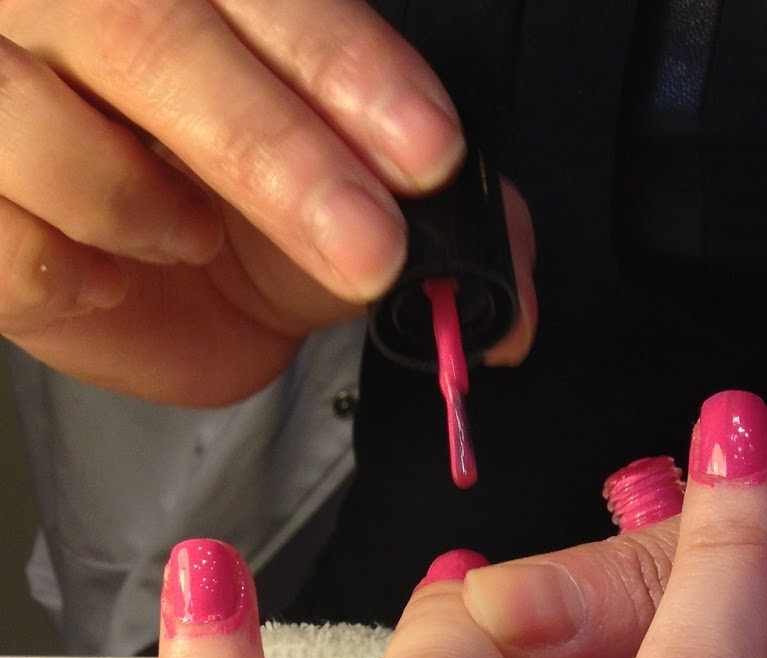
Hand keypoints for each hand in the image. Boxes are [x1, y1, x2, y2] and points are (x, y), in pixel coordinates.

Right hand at [0, 0, 535, 403]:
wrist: (109, 260)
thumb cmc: (216, 198)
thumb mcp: (330, 202)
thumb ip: (421, 221)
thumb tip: (507, 304)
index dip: (347, 68)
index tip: (425, 153)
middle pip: (152, 35)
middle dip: (275, 153)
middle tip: (367, 246)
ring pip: (38, 120)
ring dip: (144, 208)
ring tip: (190, 236)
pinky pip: (6, 238)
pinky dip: (72, 271)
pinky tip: (111, 268)